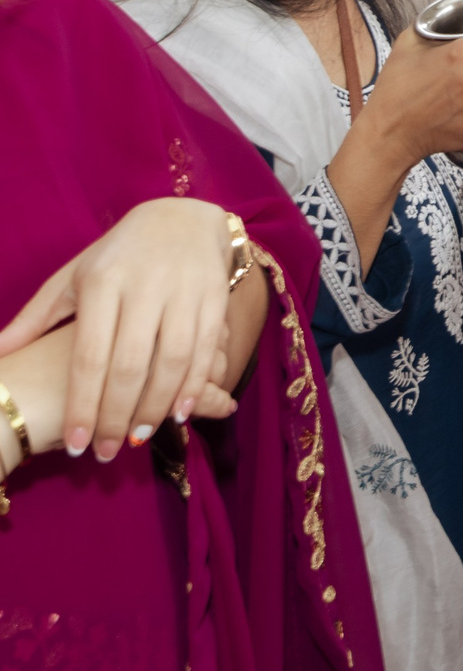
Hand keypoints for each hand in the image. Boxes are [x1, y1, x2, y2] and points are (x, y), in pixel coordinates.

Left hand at [0, 198, 240, 458]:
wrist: (183, 216)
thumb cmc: (119, 254)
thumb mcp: (73, 276)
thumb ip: (37, 317)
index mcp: (102, 282)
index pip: (89, 356)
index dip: (83, 405)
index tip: (77, 446)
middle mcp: (144, 287)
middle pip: (130, 364)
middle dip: (117, 416)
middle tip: (107, 454)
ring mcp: (184, 291)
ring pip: (172, 361)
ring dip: (156, 406)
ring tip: (138, 438)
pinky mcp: (215, 296)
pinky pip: (208, 349)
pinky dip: (195, 384)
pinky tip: (180, 413)